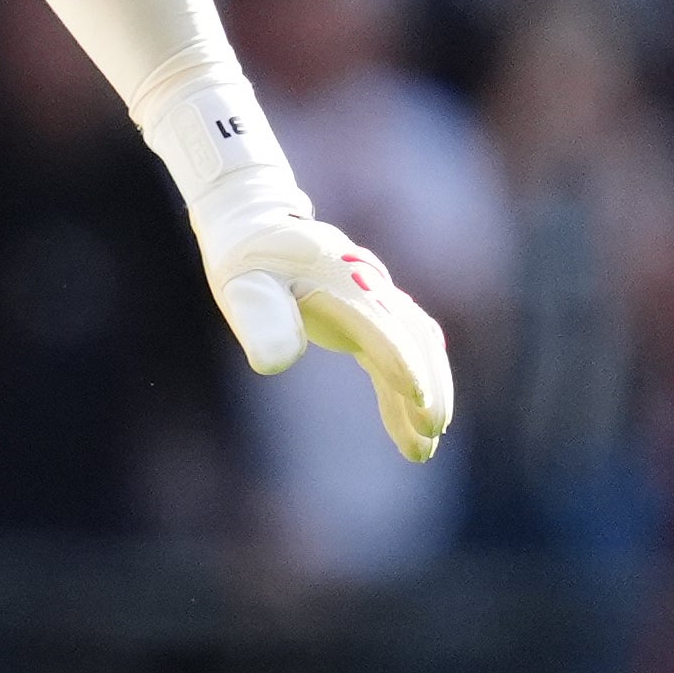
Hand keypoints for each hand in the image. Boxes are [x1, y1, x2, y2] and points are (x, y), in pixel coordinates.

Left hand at [199, 197, 454, 459]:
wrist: (256, 225)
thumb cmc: (246, 260)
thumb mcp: (241, 286)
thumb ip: (260, 319)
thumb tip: (275, 365)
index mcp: (339, 281)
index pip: (378, 325)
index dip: (399, 360)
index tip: (418, 398)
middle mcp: (367, 288)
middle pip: (413, 338)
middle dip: (427, 385)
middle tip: (431, 433)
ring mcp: (374, 299)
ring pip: (417, 347)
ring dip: (427, 393)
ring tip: (425, 447)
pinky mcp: (369, 314)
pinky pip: (399, 353)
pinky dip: (404, 391)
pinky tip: (411, 429)